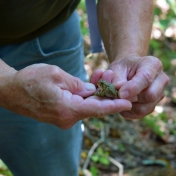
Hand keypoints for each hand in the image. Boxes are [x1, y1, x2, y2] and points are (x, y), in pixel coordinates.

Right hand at [0, 63, 131, 127]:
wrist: (12, 90)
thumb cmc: (31, 80)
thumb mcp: (57, 75)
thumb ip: (78, 85)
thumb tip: (91, 91)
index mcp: (66, 108)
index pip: (96, 109)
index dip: (114, 106)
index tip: (128, 104)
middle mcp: (67, 118)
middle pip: (93, 108)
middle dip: (106, 96)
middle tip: (115, 83)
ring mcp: (63, 118)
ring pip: (86, 107)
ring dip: (95, 96)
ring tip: (102, 79)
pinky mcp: (61, 115)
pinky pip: (78, 107)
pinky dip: (86, 99)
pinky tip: (90, 88)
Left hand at [91, 55, 168, 118]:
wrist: (127, 72)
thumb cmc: (122, 68)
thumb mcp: (116, 68)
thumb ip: (117, 78)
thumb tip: (118, 88)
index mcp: (152, 65)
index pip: (146, 78)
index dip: (133, 88)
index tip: (121, 94)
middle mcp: (161, 80)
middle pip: (150, 95)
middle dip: (131, 98)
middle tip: (118, 96)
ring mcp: (159, 94)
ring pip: (145, 108)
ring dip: (129, 106)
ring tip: (119, 98)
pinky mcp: (153, 105)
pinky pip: (141, 114)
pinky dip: (129, 111)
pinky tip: (123, 103)